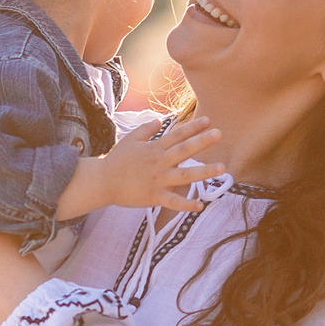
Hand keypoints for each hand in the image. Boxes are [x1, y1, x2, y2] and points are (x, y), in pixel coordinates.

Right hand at [65, 116, 222, 215]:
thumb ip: (146, 129)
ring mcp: (158, 180)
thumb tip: (160, 119)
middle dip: (202, 141)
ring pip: (185, 175)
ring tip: (221, 168)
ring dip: (204, 172)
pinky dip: (186, 205)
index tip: (208, 121)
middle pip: (184, 150)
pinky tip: (201, 206)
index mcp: (154, 148)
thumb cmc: (116, 160)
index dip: (193, 127)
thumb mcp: (130, 140)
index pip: (177, 135)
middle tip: (219, 134)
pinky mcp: (154, 196)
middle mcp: (159, 162)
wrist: (102, 182)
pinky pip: (173, 202)